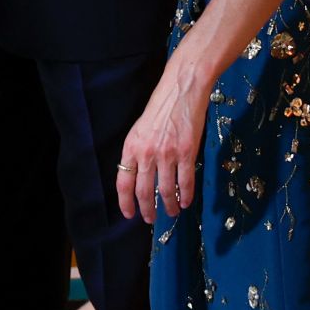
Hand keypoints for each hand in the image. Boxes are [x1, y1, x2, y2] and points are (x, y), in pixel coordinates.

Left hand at [116, 54, 211, 225]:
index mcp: (131, 147)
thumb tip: (140, 176)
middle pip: (143, 191)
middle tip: (151, 219)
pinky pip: (185, 182)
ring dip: (169, 206)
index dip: (125, 202)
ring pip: (165, 191)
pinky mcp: (186, 152)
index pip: (123, 182)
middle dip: (147, 210)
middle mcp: (146, 153)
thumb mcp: (140, 129)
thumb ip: (138, 152)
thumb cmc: (161, 107)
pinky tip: (186, 202)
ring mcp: (167, 154)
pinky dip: (185, 196)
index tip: (129, 214)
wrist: (181, 89)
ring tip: (171, 213)